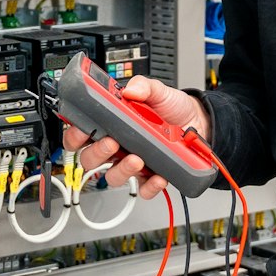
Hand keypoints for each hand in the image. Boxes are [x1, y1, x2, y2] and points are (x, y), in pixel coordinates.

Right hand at [61, 76, 209, 200]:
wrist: (200, 122)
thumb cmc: (172, 108)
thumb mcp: (158, 91)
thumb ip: (144, 86)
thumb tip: (131, 90)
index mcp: (111, 124)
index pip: (80, 134)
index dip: (74, 136)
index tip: (81, 132)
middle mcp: (117, 145)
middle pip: (90, 159)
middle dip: (96, 154)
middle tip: (111, 143)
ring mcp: (132, 162)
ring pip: (113, 177)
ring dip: (121, 170)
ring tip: (136, 159)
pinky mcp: (151, 176)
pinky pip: (144, 189)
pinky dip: (150, 186)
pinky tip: (158, 176)